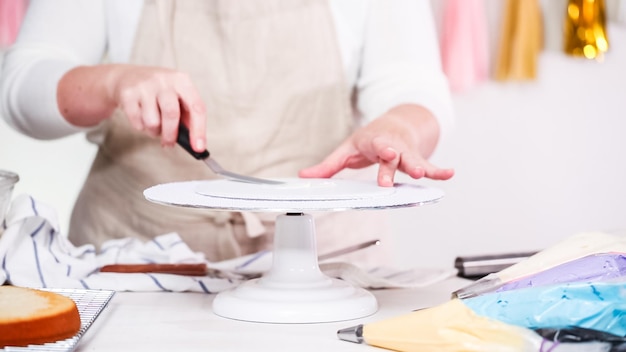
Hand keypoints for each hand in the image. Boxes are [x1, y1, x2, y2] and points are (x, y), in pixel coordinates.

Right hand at [58, 64, 206, 151]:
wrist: (120, 77)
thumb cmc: (154, 93)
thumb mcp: (173, 97)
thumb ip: (184, 119)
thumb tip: (195, 145)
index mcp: (181, 80)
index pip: (196, 108)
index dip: (198, 131)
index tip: (199, 149)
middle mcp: (163, 79)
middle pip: (172, 116)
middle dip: (170, 136)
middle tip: (168, 144)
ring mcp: (143, 85)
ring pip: (153, 122)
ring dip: (152, 131)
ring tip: (151, 125)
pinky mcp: (126, 93)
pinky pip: (137, 122)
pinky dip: (139, 126)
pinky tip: (138, 118)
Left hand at [298, 105, 453, 186]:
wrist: (395, 125)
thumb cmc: (369, 140)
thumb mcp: (346, 150)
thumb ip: (327, 166)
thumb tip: (304, 176)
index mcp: (373, 142)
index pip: (377, 146)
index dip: (382, 150)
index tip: (385, 153)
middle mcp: (391, 146)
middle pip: (395, 155)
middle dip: (397, 163)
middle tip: (402, 172)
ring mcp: (405, 152)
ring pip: (412, 160)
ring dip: (420, 167)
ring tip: (424, 175)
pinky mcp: (417, 158)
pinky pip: (430, 165)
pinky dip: (439, 170)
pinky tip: (450, 173)